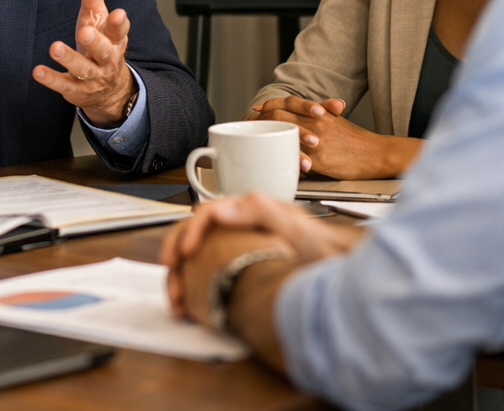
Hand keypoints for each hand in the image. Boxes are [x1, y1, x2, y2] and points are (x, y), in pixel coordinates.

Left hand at [31, 0, 135, 126]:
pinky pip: (64, 85)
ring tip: (55, 47)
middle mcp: (107, 59)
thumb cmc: (101, 44)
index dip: (119, 23)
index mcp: (114, 39)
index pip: (119, 30)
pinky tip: (38, 71)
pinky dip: (51, 79)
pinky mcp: (76, 90)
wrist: (110, 90)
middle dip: (96, 42)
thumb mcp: (98, 17)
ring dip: (69, 59)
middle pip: (105, 51)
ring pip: (83, 70)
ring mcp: (93, 77)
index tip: (118, 13)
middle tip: (86, 32)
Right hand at [160, 192, 360, 322]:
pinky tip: (195, 295)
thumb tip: (218, 211)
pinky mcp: (240, 257)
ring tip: (177, 290)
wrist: (334, 263)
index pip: (205, 214)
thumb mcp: (290, 227)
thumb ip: (256, 212)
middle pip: (195, 229)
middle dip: (176, 248)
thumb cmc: (316, 246)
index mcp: (245, 209)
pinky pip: (210, 262)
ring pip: (199, 247)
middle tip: (169, 270)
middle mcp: (238, 221)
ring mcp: (238, 239)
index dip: (188, 232)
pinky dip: (197, 277)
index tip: (182, 255)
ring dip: (183, 266)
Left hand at [251, 97, 419, 178]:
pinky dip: (286, 159)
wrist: (376, 153)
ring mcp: (315, 140)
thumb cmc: (353, 139)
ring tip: (261, 148)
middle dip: (259, 124)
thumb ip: (312, 113)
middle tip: (251, 132)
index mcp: (314, 112)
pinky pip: (296, 157)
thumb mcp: (333, 119)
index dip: (264, 108)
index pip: (281, 103)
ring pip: (282, 135)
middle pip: (276, 116)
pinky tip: (280, 164)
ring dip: (269, 142)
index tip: (254, 114)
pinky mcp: (319, 159)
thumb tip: (289, 111)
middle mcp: (312, 122)